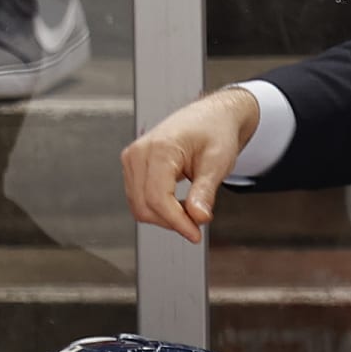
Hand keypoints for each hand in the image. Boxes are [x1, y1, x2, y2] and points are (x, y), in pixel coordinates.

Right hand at [120, 86, 259, 242]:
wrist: (211, 117)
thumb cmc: (215, 131)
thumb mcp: (217, 162)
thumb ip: (205, 191)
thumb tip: (198, 217)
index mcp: (159, 148)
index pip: (158, 198)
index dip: (177, 222)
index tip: (195, 234)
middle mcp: (139, 153)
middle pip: (145, 206)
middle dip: (172, 221)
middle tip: (199, 221)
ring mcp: (133, 159)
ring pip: (139, 206)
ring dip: (166, 217)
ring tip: (192, 208)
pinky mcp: (134, 167)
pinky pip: (140, 199)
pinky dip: (160, 209)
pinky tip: (179, 204)